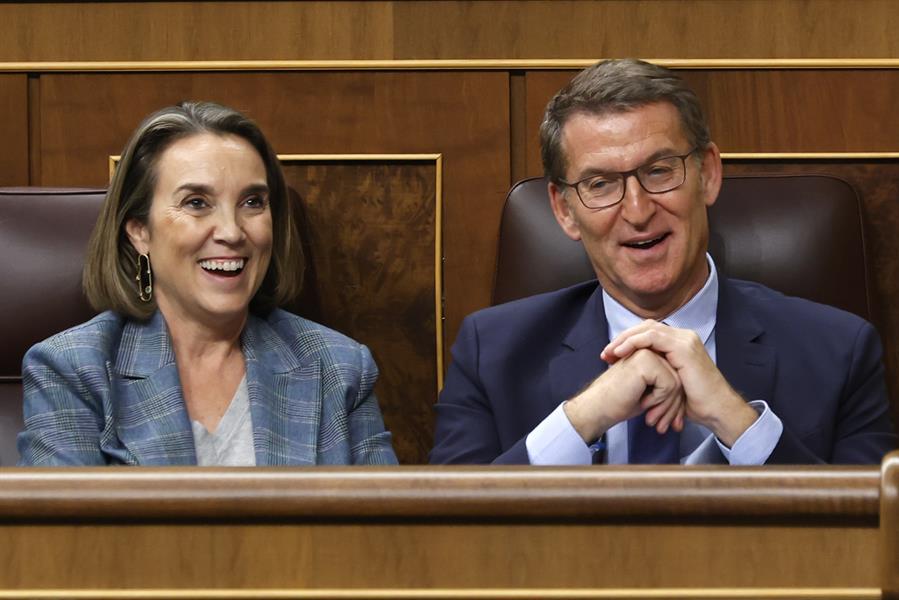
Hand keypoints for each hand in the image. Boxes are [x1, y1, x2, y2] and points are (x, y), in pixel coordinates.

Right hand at [563, 348, 684, 443]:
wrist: (598, 408)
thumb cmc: (618, 403)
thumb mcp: (647, 393)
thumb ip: (664, 386)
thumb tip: (683, 396)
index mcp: (648, 355)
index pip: (674, 376)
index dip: (673, 401)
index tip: (666, 421)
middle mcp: (648, 350)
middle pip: (678, 379)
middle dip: (673, 406)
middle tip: (664, 425)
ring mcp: (647, 353)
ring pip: (676, 382)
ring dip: (667, 406)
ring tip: (653, 419)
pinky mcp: (646, 361)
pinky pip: (669, 384)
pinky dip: (660, 400)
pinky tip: (644, 404)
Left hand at [601, 320, 757, 446]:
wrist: (716, 410)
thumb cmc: (694, 402)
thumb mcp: (669, 383)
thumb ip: (655, 371)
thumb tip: (633, 372)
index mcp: (679, 343)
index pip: (648, 332)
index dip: (627, 341)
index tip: (610, 356)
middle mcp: (683, 337)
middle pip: (645, 327)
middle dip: (622, 338)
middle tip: (605, 354)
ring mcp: (685, 340)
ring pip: (647, 329)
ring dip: (624, 340)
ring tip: (609, 354)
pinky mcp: (683, 347)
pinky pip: (652, 337)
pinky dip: (634, 342)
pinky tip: (621, 352)